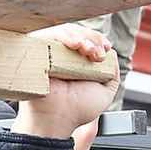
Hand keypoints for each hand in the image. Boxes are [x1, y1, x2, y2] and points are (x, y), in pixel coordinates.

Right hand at [15, 25, 118, 140]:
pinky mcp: (38, 51)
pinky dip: (67, 35)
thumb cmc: (78, 110)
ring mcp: (51, 53)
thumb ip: (112, 72)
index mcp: (78, 63)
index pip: (89, 39)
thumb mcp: (106, 91)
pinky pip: (51, 34)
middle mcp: (64, 56)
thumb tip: (111, 53)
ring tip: (89, 51)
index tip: (105, 50)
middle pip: (80, 32)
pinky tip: (76, 45)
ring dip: (83, 37)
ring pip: (67, 30)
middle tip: (97, 55)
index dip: (98, 40)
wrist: (58, 119)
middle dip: (94, 39)